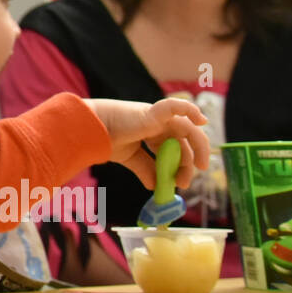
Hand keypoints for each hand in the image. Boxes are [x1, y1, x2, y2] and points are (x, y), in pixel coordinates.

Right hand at [83, 97, 210, 189]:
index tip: (179, 184)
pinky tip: (201, 120)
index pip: (175, 149)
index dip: (181, 167)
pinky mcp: (154, 112)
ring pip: (187, 129)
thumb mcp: (131, 158)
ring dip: (198, 148)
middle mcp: (159, 123)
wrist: (90, 131)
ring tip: (199, 166)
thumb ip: (145, 169)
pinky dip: (190, 110)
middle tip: (184, 182)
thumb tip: (156, 186)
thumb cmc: (106, 139)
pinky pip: (175, 107)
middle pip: (184, 142)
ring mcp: (158, 117)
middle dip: (189, 163)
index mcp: (153, 132)